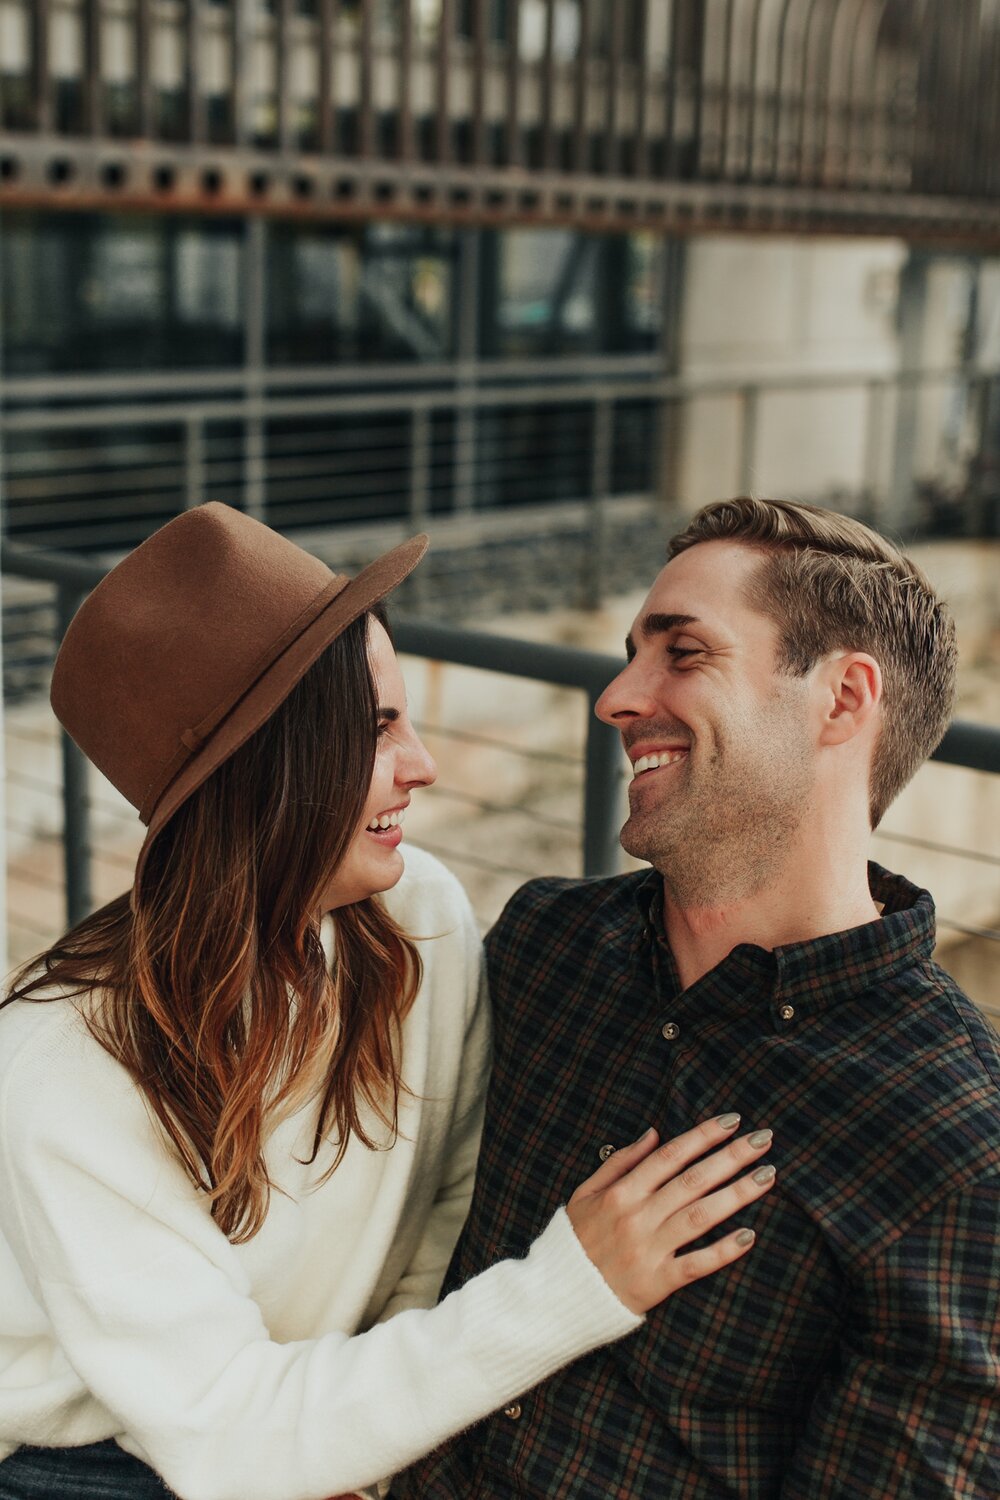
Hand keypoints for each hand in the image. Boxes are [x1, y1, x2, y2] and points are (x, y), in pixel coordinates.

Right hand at [566, 1114, 774, 1314]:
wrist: (559, 1295)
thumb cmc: (577, 1239)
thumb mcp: (586, 1192)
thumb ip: (620, 1162)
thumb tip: (654, 1134)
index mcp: (621, 1192)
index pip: (670, 1155)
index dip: (703, 1135)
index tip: (733, 1120)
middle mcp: (638, 1217)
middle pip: (693, 1180)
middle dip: (731, 1157)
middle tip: (763, 1139)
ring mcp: (649, 1250)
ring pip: (701, 1217)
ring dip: (737, 1194)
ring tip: (768, 1176)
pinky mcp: (658, 1282)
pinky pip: (696, 1265)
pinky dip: (723, 1251)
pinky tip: (750, 1235)